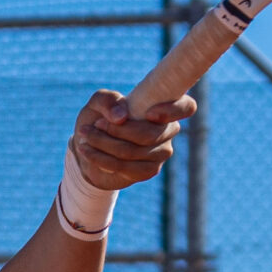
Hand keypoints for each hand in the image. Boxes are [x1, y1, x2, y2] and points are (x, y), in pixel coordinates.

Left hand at [72, 88, 195, 191]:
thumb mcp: (98, 103)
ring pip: (134, 152)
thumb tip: (121, 117)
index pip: (186, 107)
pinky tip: (86, 151)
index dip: (172, 111)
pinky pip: (126, 168)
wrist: (89, 146)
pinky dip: (101, 159)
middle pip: (150, 134)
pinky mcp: (149, 171)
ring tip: (85, 136)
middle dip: (116, 130)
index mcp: (164, 107)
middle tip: (94, 124)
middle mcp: (169, 131)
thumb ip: (108, 100)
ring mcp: (161, 153)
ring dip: (104, 144)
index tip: (148, 113)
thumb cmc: (99, 117)